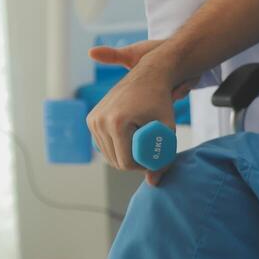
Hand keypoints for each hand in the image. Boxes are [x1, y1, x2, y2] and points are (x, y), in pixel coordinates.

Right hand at [88, 41, 199, 185]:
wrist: (148, 74)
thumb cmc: (161, 102)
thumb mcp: (167, 130)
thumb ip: (164, 159)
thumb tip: (153, 184)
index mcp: (117, 123)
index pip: (126, 163)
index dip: (142, 168)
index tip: (154, 161)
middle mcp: (100, 121)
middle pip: (115, 161)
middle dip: (132, 164)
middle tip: (148, 157)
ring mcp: (93, 119)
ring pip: (107, 155)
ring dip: (123, 157)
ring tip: (141, 149)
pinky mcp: (91, 119)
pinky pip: (103, 144)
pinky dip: (115, 148)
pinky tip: (129, 142)